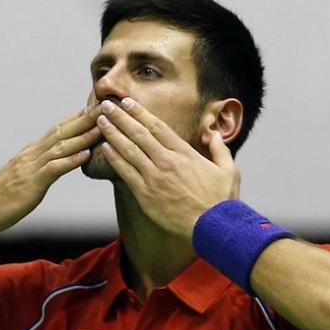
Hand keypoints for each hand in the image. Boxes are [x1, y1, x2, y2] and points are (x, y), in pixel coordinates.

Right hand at [0, 106, 101, 236]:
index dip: (79, 118)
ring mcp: (31, 166)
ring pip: (61, 146)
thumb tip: (58, 161)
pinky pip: (54, 168)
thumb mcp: (27, 176)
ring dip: (84, 136)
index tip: (98, 108)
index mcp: (33, 151)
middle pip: (63, 131)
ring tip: (103, 127)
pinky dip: (71, 160)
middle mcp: (33, 153)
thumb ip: (42, 166)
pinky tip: (86, 154)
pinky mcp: (32, 183)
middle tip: (107, 107)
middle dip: (86, 119)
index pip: (59, 129)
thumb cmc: (4, 196)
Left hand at [96, 98, 239, 240]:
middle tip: (106, 106)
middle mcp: (167, 161)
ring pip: (129, 150)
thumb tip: (212, 132)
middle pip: (139, 134)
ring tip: (100, 122)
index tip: (127, 102)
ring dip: (113, 134)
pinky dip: (114, 159)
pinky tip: (104, 148)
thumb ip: (219, 148)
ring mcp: (155, 178)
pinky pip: (126, 173)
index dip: (140, 113)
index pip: (158, 127)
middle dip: (120, 118)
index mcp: (185, 153)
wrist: (213, 228)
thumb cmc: (222, 201)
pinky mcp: (146, 194)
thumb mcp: (229, 170)